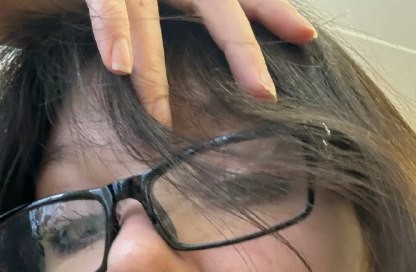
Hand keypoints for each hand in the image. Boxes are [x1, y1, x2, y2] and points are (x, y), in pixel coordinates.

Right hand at [0, 0, 316, 125]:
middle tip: (263, 94)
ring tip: (160, 115)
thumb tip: (162, 89)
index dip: (269, 11)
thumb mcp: (127, 12)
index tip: (304, 40)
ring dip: (154, 70)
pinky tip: (118, 69)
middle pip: (213, 1)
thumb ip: (150, 37)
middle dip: (239, 48)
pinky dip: (111, 31)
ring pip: (151, 13)